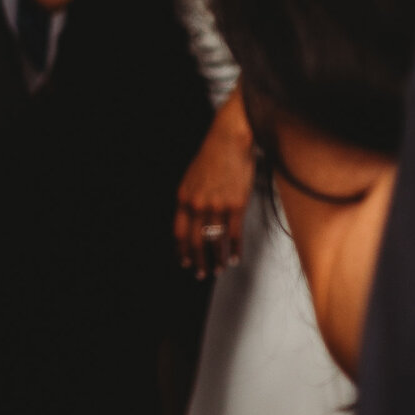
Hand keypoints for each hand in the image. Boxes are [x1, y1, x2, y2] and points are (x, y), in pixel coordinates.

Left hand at [175, 95, 254, 277]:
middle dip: (197, 261)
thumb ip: (190, 200)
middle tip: (201, 273)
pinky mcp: (236, 205)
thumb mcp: (192, 178)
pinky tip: (234, 258)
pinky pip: (234, 235)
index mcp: (183, 197)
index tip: (184, 261)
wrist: (229, 141)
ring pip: (215, 242)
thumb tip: (192, 222)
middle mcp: (197, 204)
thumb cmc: (212, 157)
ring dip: (216, 259)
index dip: (181, 250)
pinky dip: (234, 250)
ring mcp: (217, 206)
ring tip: (218, 269)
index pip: (179, 232)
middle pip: (195, 242)